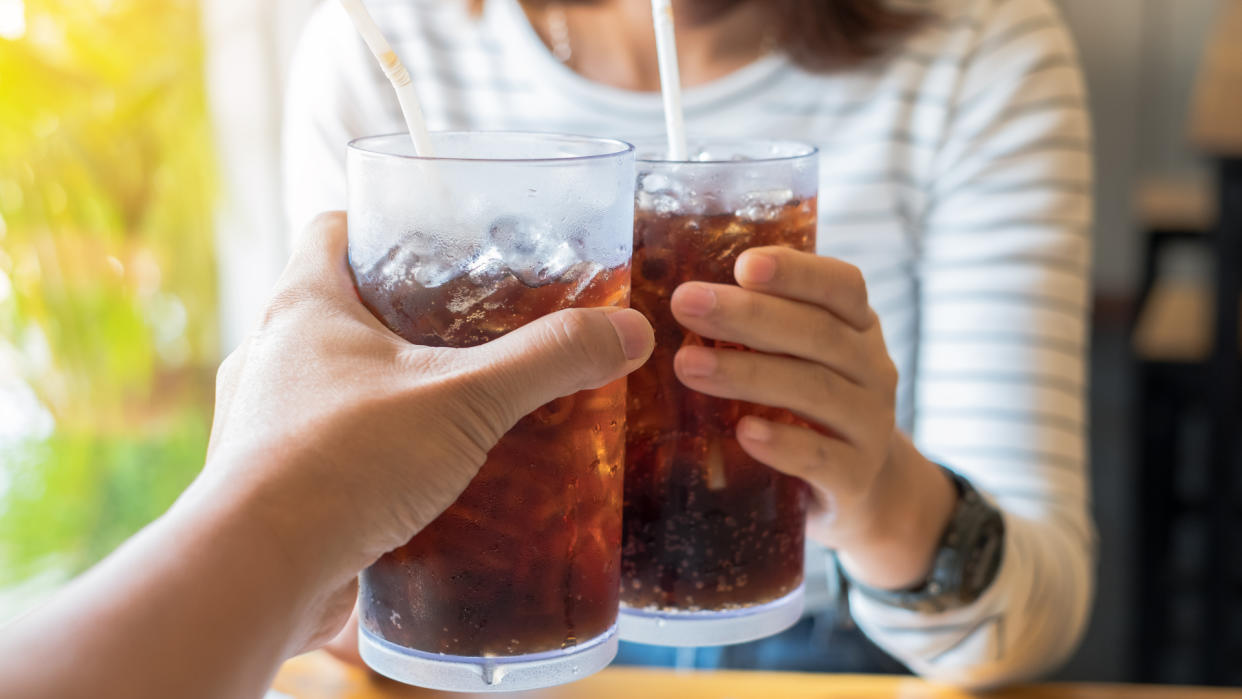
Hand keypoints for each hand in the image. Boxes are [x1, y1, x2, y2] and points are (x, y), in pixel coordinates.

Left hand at [195, 212, 653, 651]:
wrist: (257, 572)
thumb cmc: (343, 463)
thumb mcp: (464, 399)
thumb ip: (546, 361)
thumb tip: (627, 332)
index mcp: (304, 307)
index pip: (333, 228)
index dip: (381, 222)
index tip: (434, 238)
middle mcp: (271, 356)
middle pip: (337, 309)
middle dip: (401, 318)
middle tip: (470, 331)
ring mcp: (264, 423)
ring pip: (330, 385)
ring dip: (384, 393)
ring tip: (453, 411)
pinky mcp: (272, 486)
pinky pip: (326, 452)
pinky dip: (369, 457)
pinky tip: (420, 483)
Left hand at [668, 247, 954, 588]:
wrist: (861, 491)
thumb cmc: (808, 408)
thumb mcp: (795, 359)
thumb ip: (754, 328)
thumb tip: (661, 305)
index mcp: (857, 326)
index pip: (840, 285)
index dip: (796, 272)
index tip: (742, 265)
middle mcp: (872, 369)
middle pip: (817, 333)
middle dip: (748, 316)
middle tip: (685, 304)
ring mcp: (870, 424)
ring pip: (815, 390)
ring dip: (749, 374)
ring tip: (688, 365)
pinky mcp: (857, 477)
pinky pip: (821, 458)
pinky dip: (782, 444)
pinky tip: (743, 432)